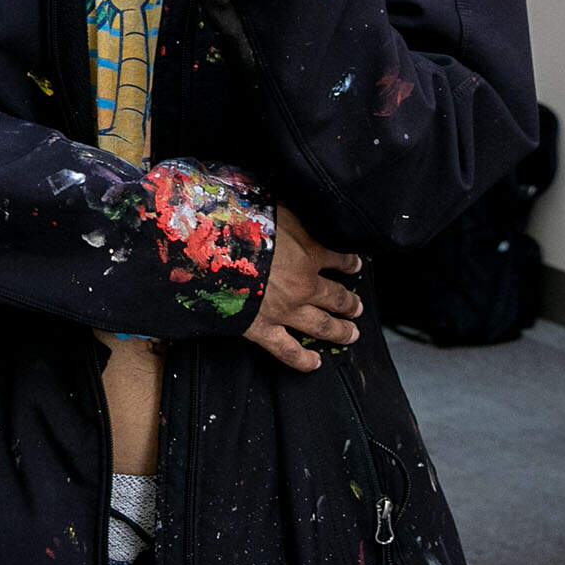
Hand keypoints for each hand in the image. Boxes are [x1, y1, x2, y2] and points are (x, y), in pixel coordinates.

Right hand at [245, 201, 362, 373]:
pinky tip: (314, 363)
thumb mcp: (271, 203)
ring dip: (340, 330)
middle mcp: (304, 283)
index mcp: (309, 251)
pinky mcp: (263, 328)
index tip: (354, 265)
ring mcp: (286, 309)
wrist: (208, 249)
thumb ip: (287, 209)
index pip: (339, 257)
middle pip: (337, 297)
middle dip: (349, 302)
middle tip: (357, 307)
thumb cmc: (236, 221)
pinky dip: (303, 360)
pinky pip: (288, 350)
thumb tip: (291, 201)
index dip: (349, 262)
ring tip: (351, 333)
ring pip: (322, 326)